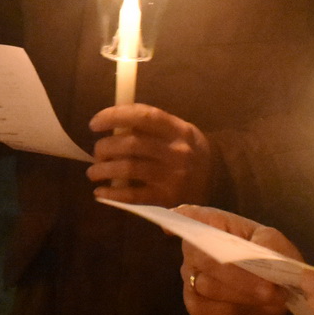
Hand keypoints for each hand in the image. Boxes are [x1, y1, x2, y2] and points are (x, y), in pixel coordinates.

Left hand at [86, 104, 214, 205]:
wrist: (219, 182)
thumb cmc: (189, 152)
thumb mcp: (179, 131)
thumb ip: (151, 126)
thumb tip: (114, 124)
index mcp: (178, 130)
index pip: (143, 116)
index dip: (115, 116)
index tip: (94, 123)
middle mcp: (176, 152)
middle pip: (131, 144)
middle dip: (105, 147)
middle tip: (97, 152)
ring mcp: (172, 176)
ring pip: (129, 168)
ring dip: (103, 170)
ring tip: (94, 172)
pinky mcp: (167, 199)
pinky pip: (134, 196)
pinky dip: (112, 194)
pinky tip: (101, 193)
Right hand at [174, 205, 300, 314]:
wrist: (275, 291)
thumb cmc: (270, 258)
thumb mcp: (276, 244)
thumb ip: (269, 244)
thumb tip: (263, 255)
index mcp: (212, 223)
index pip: (190, 216)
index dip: (182, 218)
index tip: (171, 225)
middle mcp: (193, 248)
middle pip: (203, 258)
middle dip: (236, 275)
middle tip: (268, 287)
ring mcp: (190, 276)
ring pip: (208, 287)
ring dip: (241, 294)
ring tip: (271, 296)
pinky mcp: (195, 305)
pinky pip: (209, 310)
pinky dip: (235, 310)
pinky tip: (253, 307)